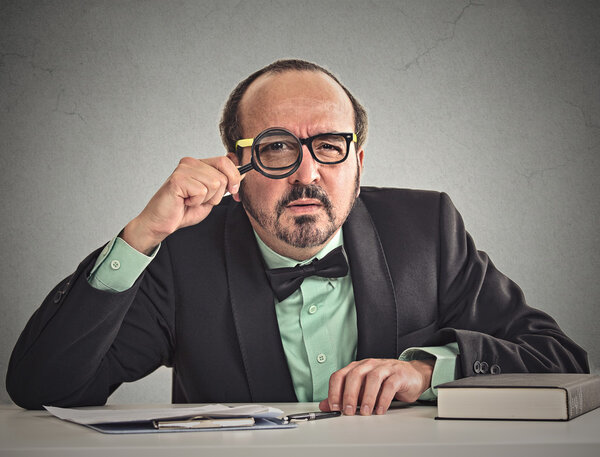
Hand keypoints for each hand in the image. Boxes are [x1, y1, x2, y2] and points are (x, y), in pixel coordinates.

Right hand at [122, 156, 241, 253]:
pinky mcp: (177, 179)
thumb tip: (243, 172)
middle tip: (201, 200)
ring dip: (206, 199)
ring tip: (191, 201)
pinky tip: (184, 202)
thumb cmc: (184, 210)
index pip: (226, 161)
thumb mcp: (211, 197)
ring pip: (214, 183)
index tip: (234, 192)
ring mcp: (183, 169)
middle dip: (217, 194)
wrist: (162, 223)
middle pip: (222, 175)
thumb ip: (225, 184)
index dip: (234, 178)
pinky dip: (195, 202)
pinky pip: (201, 191)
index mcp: (199, 164)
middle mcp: (191, 163)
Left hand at [318, 358, 434, 415]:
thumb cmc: (385, 382)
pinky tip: (380, 410)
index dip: (334, 391)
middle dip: (349, 394)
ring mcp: (384, 368)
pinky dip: (383, 399)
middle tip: (348, 411)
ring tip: (365, 412)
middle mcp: (369, 365)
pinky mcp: (398, 374)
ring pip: (372, 378)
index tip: (333, 407)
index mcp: (357, 367)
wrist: (411, 375)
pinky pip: (390, 385)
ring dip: (367, 397)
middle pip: (354, 375)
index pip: (339, 375)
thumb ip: (344, 396)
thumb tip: (325, 405)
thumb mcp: (362, 388)